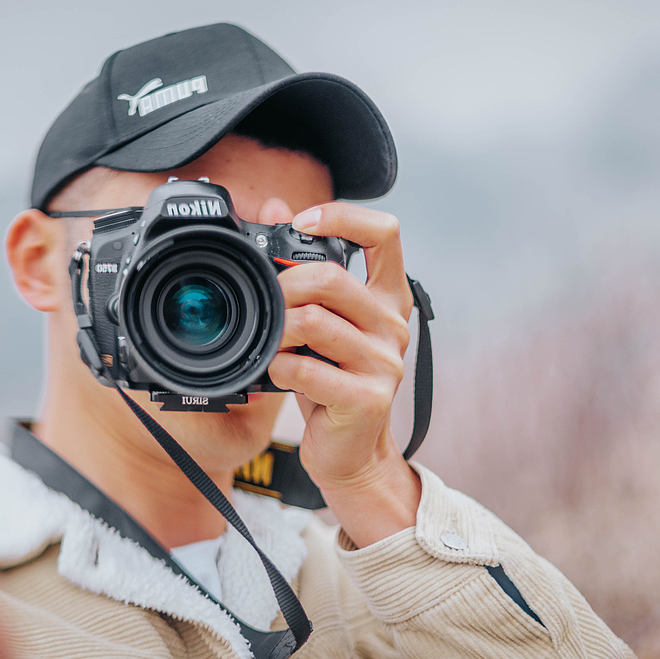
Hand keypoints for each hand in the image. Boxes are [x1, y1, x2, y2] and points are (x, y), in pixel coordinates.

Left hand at [266, 202, 420, 546]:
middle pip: (332, 277)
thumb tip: (275, 207)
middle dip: (285, 285)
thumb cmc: (331, 380)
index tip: (302, 224)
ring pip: (314, 322)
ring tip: (270, 342)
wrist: (350, 450)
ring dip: (277, 330)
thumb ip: (303, 266)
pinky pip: (308, 370)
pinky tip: (278, 374)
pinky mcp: (368, 398)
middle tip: (267, 303)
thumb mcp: (320, 320)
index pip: (385, 233)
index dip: (343, 216)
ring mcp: (385, 363)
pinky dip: (280, 368)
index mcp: (387, 297)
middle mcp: (392, 325)